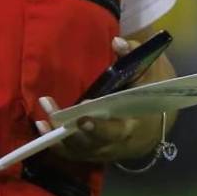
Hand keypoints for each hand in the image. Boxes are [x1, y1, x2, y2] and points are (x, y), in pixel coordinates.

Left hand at [36, 36, 175, 163]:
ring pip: (78, 150)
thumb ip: (133, 56)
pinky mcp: (93, 153)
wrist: (155, 122)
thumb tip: (117, 42)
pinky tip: (43, 126)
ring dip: (57, 136)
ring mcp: (104, 151)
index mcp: (134, 126)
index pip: (116, 131)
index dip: (99, 127)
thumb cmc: (151, 94)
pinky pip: (72, 153)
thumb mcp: (151, 72)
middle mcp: (117, 145)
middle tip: (49, 106)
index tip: (83, 117)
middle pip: (90, 143)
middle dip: (68, 127)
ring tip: (41, 118)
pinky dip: (57, 143)